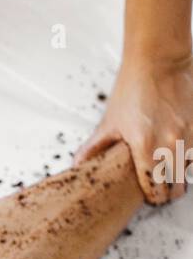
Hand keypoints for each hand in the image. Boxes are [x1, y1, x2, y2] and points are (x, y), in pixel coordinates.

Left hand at [75, 53, 192, 204]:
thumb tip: (77, 166)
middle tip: (161, 190)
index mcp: (146, 148)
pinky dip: (190, 158)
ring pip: (189, 172)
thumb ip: (93, 149)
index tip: (150, 197)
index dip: (152, 197)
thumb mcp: (109, 122)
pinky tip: (180, 154)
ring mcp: (189, 135)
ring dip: (181, 176)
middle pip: (176, 188)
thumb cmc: (133, 87)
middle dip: (168, 192)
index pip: (154, 190)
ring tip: (170, 173)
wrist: (158, 60)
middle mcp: (171, 145)